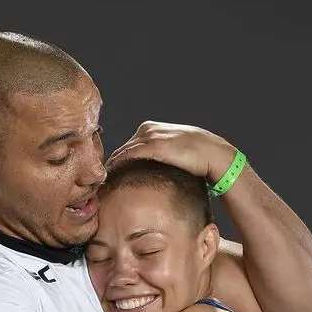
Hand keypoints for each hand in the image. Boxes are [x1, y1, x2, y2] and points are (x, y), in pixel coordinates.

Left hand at [106, 121, 236, 183]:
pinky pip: (128, 156)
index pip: (128, 146)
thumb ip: (159, 158)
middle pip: (121, 149)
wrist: (214, 155)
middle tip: (97, 182)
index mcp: (151, 128)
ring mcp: (150, 135)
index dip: (117, 162)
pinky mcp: (154, 145)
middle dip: (110, 165)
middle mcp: (148, 128)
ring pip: (122, 152)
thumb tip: (150, 173)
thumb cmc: (198, 159)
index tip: (108, 177)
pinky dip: (117, 166)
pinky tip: (109, 178)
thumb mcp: (174, 153)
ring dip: (111, 167)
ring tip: (100, 183)